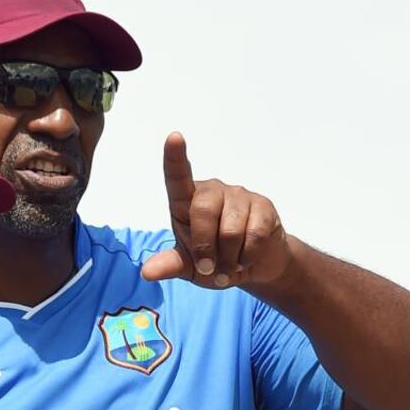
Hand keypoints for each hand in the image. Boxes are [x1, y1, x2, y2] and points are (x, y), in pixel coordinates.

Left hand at [141, 132, 292, 288]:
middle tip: (209, 268)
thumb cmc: (215, 261)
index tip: (174, 137)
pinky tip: (247, 258)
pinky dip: (247, 256)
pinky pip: (254, 235)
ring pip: (230, 230)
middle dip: (205, 248)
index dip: (174, 157)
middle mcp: (212, 191)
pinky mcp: (263, 206)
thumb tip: (147, 273)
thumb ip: (170, 265)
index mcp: (186, 202)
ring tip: (229, 265)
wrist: (253, 267)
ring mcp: (239, 195)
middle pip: (203, 212)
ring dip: (228, 258)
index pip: (178, 176)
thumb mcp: (188, 267)